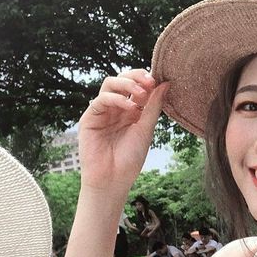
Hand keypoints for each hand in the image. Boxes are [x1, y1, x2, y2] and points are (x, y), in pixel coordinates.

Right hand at [78, 70, 169, 192]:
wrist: (113, 180)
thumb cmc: (130, 158)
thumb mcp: (146, 129)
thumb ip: (154, 106)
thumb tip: (166, 84)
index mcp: (131, 110)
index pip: (137, 85)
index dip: (147, 79)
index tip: (159, 81)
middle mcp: (116, 108)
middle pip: (122, 79)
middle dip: (137, 76)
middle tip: (150, 82)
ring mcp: (103, 112)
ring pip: (110, 84)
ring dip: (127, 84)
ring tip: (141, 94)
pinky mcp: (90, 118)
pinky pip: (101, 100)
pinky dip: (117, 99)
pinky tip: (130, 108)